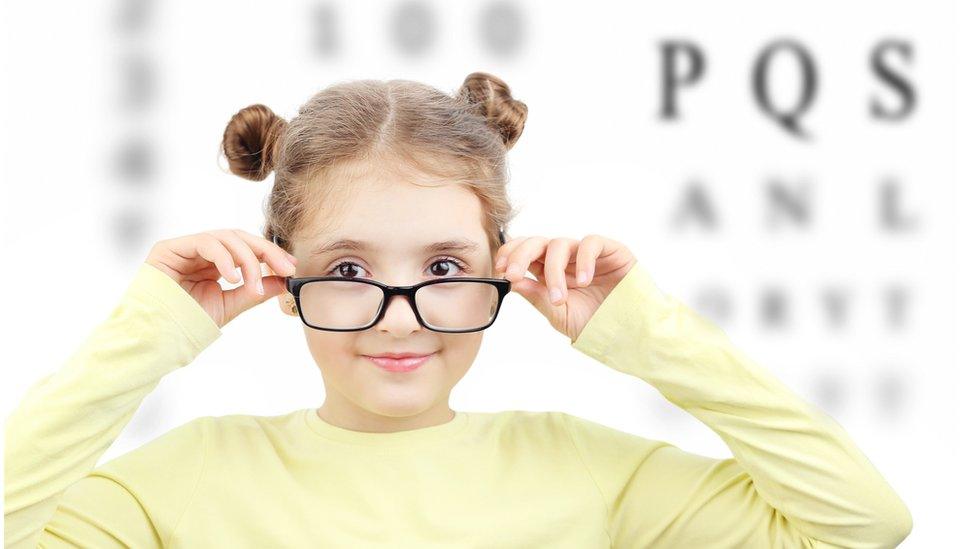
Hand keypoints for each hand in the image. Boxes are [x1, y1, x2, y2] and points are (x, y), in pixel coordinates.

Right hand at [145, 229, 298, 328]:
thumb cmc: (188, 322)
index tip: (290, 267)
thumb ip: (254, 291)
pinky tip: (232, 277)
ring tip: (251, 284)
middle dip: (266, 252)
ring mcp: (185, 248)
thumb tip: (283, 280)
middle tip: (285, 268)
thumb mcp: (230, 306)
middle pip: (240, 238)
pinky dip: (224, 257)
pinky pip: (205, 242)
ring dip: (247, 259)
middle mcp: (201, 252)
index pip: (247, 249)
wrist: (158, 337)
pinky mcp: (169, 248)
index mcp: (215, 263)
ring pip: (226, 238)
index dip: (271, 254)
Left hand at [494, 234, 637, 342]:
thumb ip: (537, 298)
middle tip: (512, 275)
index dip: (510, 255)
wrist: (631, 332)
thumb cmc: (596, 323)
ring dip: (553, 271)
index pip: (524, 252)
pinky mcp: (610, 250)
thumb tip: (514, 282)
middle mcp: (566, 259)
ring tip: (559, 297)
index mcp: (549, 271)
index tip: (500, 271)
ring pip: (560, 244)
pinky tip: (583, 281)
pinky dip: (584, 260)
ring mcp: (587, 254)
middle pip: (537, 242)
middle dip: (519, 255)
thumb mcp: (560, 315)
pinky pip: (591, 243)